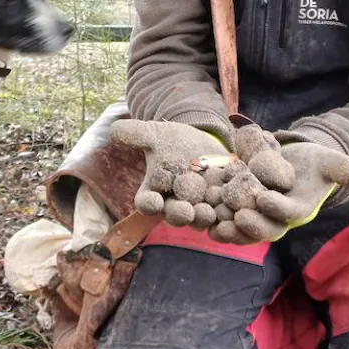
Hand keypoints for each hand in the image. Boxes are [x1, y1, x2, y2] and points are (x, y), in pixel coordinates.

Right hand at [108, 119, 224, 228]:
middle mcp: (175, 206)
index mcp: (154, 193)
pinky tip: (234, 212)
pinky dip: (229, 218)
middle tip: (185, 211)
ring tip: (210, 211)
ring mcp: (199, 210)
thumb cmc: (173, 142)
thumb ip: (135, 134)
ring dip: (205, 218)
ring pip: (200, 220)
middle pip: (174, 215)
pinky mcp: (222, 208)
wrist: (203, 144)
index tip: (152, 201)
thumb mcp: (154, 135)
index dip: (149, 203)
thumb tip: (114, 129)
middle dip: (179, 214)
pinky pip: (225, 219)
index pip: (147, 202)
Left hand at [197, 124, 348, 243]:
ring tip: (214, 224)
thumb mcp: (329, 162)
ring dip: (228, 227)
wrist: (295, 164)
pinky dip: (214, 219)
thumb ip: (341, 168)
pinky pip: (226, 220)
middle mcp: (276, 218)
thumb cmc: (314, 164)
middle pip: (263, 226)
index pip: (287, 212)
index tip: (262, 198)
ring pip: (242, 228)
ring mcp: (257, 216)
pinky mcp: (240, 211)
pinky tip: (201, 215)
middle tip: (235, 216)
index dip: (275, 207)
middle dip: (250, 223)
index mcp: (298, 209)